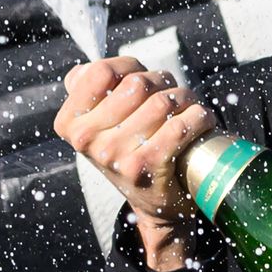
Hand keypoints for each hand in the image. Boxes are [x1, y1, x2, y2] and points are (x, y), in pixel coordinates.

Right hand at [53, 57, 216, 270]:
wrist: (153, 204)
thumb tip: (84, 70)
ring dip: (185, 99)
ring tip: (187, 109)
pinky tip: (201, 122)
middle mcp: (87, 140)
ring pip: (163, 102)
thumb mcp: (100, 124)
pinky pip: (180, 125)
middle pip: (138, 83)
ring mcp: (115, 154)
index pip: (102, 71)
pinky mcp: (147, 166)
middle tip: (172, 95)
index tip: (140, 78)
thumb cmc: (131, 151)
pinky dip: (199, 118)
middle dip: (164, 82)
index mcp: (70, 123)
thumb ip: (89, 93)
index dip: (129, 67)